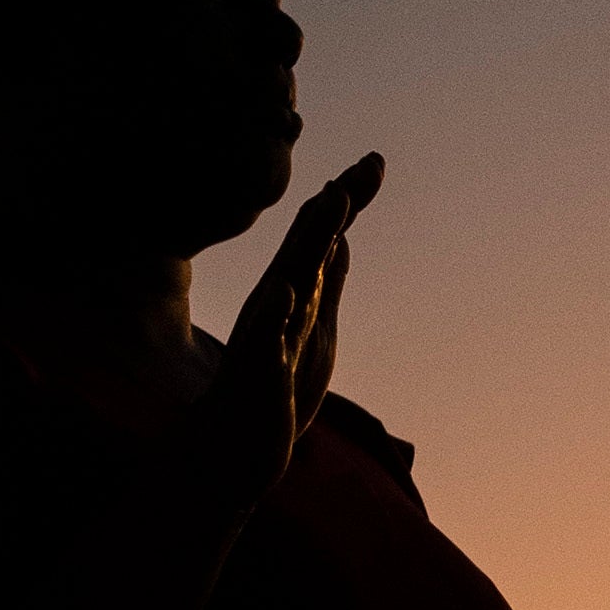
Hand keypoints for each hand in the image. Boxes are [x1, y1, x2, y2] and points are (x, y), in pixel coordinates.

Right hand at [198, 153, 379, 470]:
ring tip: (333, 199)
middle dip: (338, 203)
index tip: (376, 160)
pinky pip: (265, 340)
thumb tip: (342, 240)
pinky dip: (275, 314)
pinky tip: (286, 290)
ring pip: (292, 279)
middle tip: (368, 162)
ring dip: (312, 239)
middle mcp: (278, 304)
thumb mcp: (314, 329)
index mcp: (293, 293)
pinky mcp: (259, 372)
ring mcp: (268, 336)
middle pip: (311, 244)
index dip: (350, 199)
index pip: (324, 236)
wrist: (233, 448)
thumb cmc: (274, 388)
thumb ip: (325, 283)